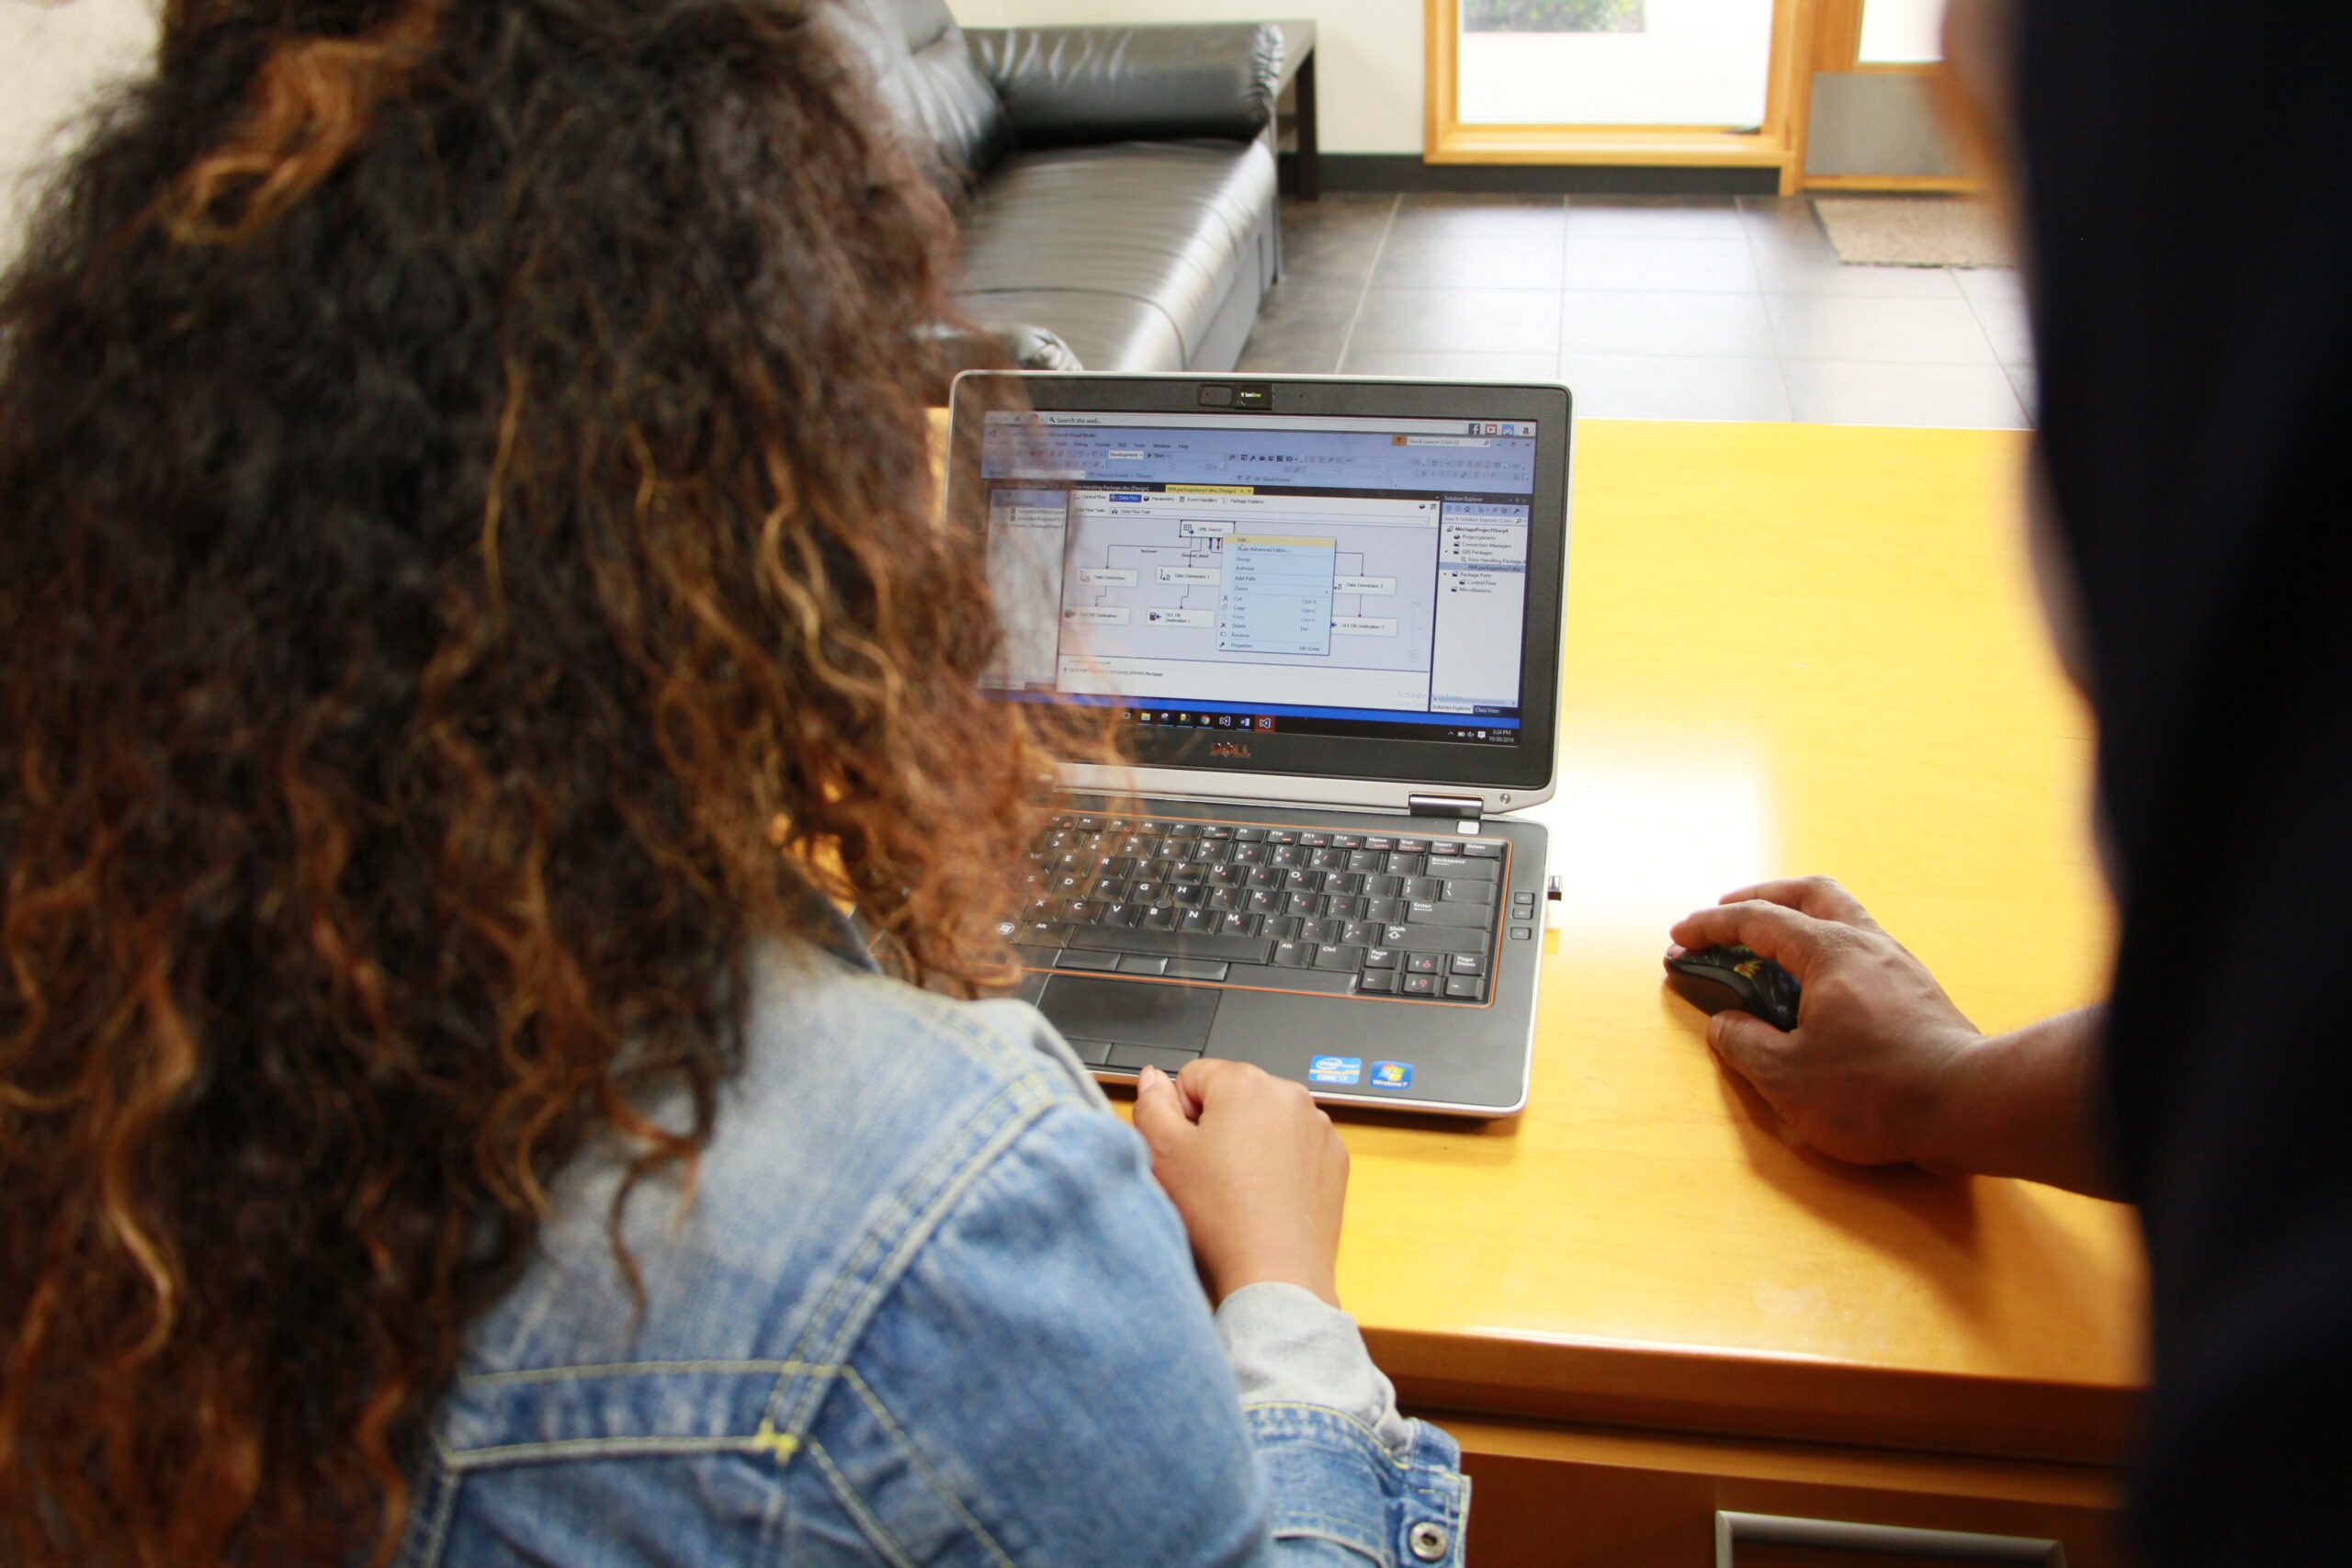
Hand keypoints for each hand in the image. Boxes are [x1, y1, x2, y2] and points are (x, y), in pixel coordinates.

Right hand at [1131, 1059, 1348, 1307]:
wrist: (1276, 1273)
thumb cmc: (1221, 1217)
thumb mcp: (1163, 1154)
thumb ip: (1151, 1104)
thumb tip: (1154, 1078)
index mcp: (1246, 1083)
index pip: (1194, 1077)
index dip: (1180, 1115)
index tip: (1185, 1151)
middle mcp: (1290, 1095)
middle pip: (1234, 1096)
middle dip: (1217, 1126)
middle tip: (1208, 1174)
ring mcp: (1318, 1127)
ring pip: (1266, 1121)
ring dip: (1249, 1143)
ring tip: (1238, 1190)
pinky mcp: (1334, 1158)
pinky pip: (1296, 1146)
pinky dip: (1280, 1163)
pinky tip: (1266, 1196)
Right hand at [1668, 877, 1979, 1167]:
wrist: (1968, 1107)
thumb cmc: (1873, 1090)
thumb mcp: (1786, 1076)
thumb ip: (1744, 1043)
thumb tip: (1725, 1024)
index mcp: (1829, 951)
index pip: (1758, 921)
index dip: (1712, 926)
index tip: (1680, 937)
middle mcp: (1867, 944)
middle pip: (1811, 894)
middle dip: (1764, 898)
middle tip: (1731, 917)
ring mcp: (1899, 965)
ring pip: (1843, 917)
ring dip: (1801, 921)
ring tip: (1773, 949)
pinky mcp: (1918, 993)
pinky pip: (1862, 949)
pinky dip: (1827, 952)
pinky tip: (1819, 986)